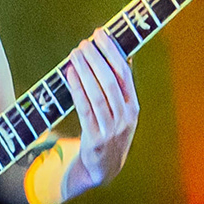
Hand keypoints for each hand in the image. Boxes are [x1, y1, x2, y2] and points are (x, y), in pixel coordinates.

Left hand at [57, 33, 137, 201]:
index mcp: (133, 106)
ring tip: (74, 53)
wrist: (104, 168)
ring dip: (85, 70)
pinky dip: (77, 89)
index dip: (112, 52)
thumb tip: (124, 57)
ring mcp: (111, 128)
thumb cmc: (111, 133)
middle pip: (111, 81)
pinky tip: (69, 74)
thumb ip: (122, 88)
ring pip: (97, 93)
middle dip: (97, 58)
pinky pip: (84, 109)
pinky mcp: (94, 138)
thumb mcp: (122, 112)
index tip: (101, 34)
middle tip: (84, 42)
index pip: (124, 73)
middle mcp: (125, 116)